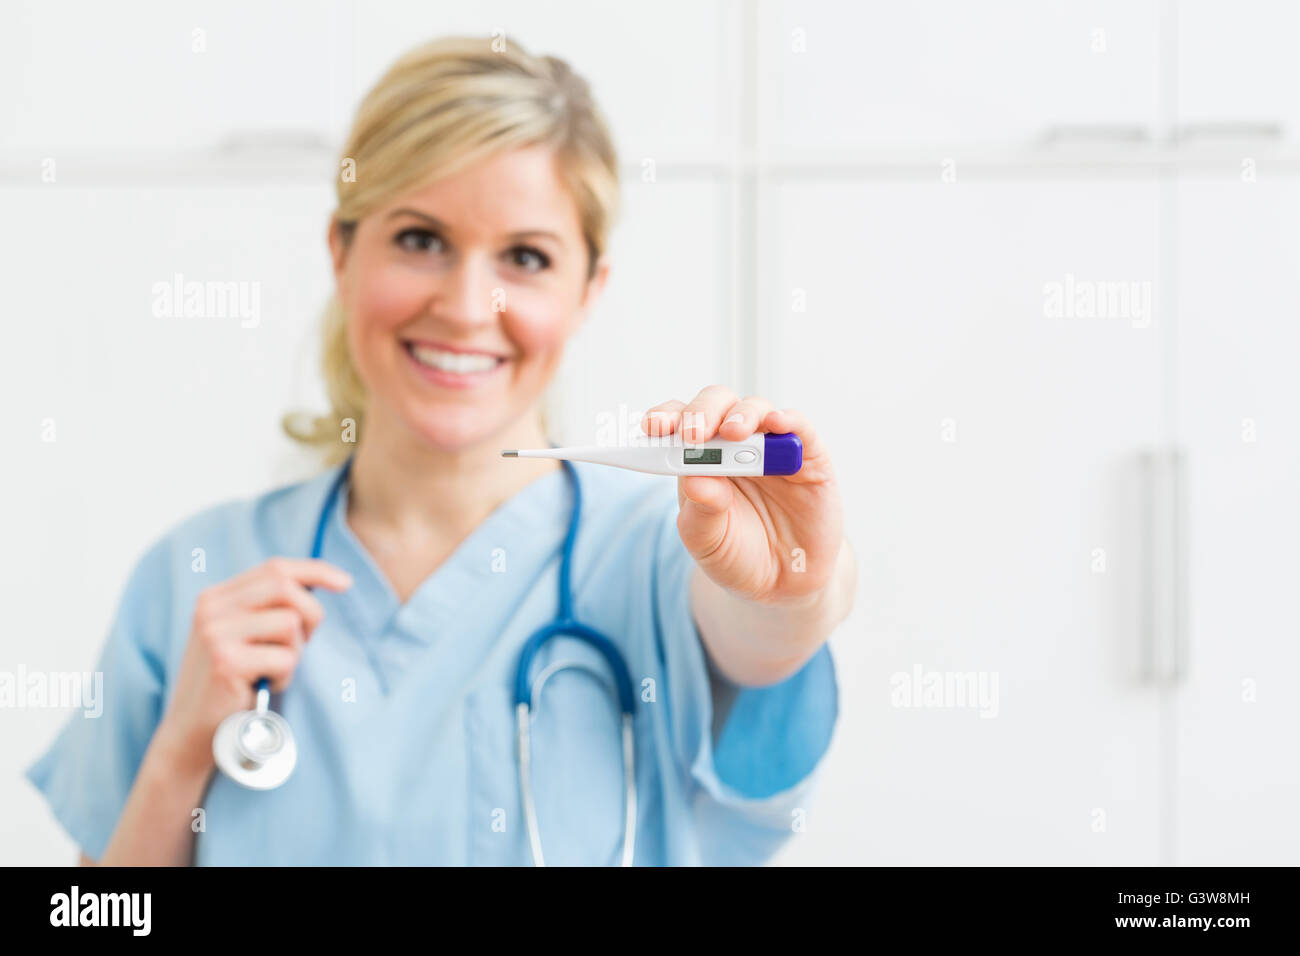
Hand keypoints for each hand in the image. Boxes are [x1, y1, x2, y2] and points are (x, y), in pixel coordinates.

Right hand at [155, 557, 351, 771]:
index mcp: (216, 597)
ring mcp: (216, 634)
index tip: (345, 582)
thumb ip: (268, 610)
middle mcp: (212, 609)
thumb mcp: (245, 637)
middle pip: (285, 588)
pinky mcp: (226, 662)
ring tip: (270, 672)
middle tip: (304, 643)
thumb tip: (320, 585)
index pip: (275, 568)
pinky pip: (285, 658)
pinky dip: (284, 677)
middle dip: (310, 614)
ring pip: (290, 624)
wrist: (192, 731)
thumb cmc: (231, 684)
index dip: (315, 571)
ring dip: (293, 654)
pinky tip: (262, 688)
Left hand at [643, 385, 843, 607]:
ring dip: (741, 415)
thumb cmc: (738, 554)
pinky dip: (789, 420)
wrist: (784, 583)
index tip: (653, 427)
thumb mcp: (709, 542)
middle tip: (693, 433)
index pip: (679, 423)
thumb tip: (694, 479)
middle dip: (701, 412)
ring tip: (733, 432)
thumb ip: (701, 512)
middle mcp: (734, 444)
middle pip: (716, 405)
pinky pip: (800, 428)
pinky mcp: (808, 456)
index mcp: (699, 459)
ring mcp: (771, 447)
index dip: (666, 417)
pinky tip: (777, 425)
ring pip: (755, 408)